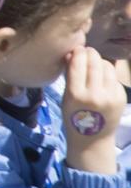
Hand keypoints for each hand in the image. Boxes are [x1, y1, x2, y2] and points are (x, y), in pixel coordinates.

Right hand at [64, 45, 127, 173]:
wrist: (93, 139)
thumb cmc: (74, 116)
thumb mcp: (66, 96)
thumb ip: (70, 76)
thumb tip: (72, 53)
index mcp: (77, 94)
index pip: (78, 64)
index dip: (78, 52)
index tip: (76, 48)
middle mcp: (95, 95)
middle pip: (94, 63)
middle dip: (90, 53)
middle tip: (86, 51)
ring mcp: (111, 97)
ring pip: (107, 67)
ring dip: (100, 61)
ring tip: (95, 63)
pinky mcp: (121, 98)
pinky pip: (114, 78)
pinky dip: (108, 74)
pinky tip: (102, 79)